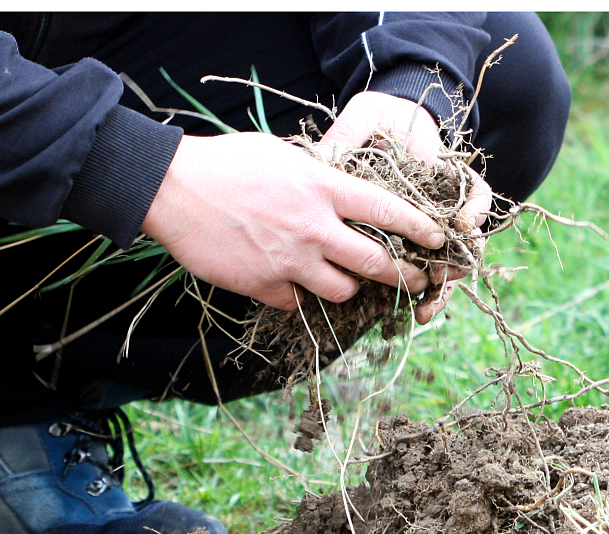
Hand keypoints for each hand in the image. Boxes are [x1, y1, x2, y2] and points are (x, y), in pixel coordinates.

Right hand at [141, 131, 447, 313]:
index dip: (418, 228)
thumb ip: (317, 177)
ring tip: (340, 276)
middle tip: (416, 280)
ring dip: (348, 286)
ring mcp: (291, 261)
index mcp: (320, 187)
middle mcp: (313, 227)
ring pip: (343, 291)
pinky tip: (286, 280)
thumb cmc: (225, 162)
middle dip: (405, 276)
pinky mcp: (267, 286)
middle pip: (377, 263)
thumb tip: (344, 191)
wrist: (170, 188)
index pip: (386, 209)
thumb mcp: (280, 155)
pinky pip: (298, 302)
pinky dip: (297, 295)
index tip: (438, 240)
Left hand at [312, 90, 493, 324]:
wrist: (386, 122)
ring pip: (452, 265)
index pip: (476, 192)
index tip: (461, 224)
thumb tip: (323, 156)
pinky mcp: (422, 244)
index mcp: (443, 172)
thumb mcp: (367, 113)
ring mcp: (436, 227)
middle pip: (467, 241)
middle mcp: (447, 204)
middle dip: (457, 262)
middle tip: (441, 277)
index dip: (475, 209)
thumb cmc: (382, 114)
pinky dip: (429, 295)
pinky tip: (418, 312)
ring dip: (443, 289)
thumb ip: (353, 133)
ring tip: (425, 309)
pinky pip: (433, 274)